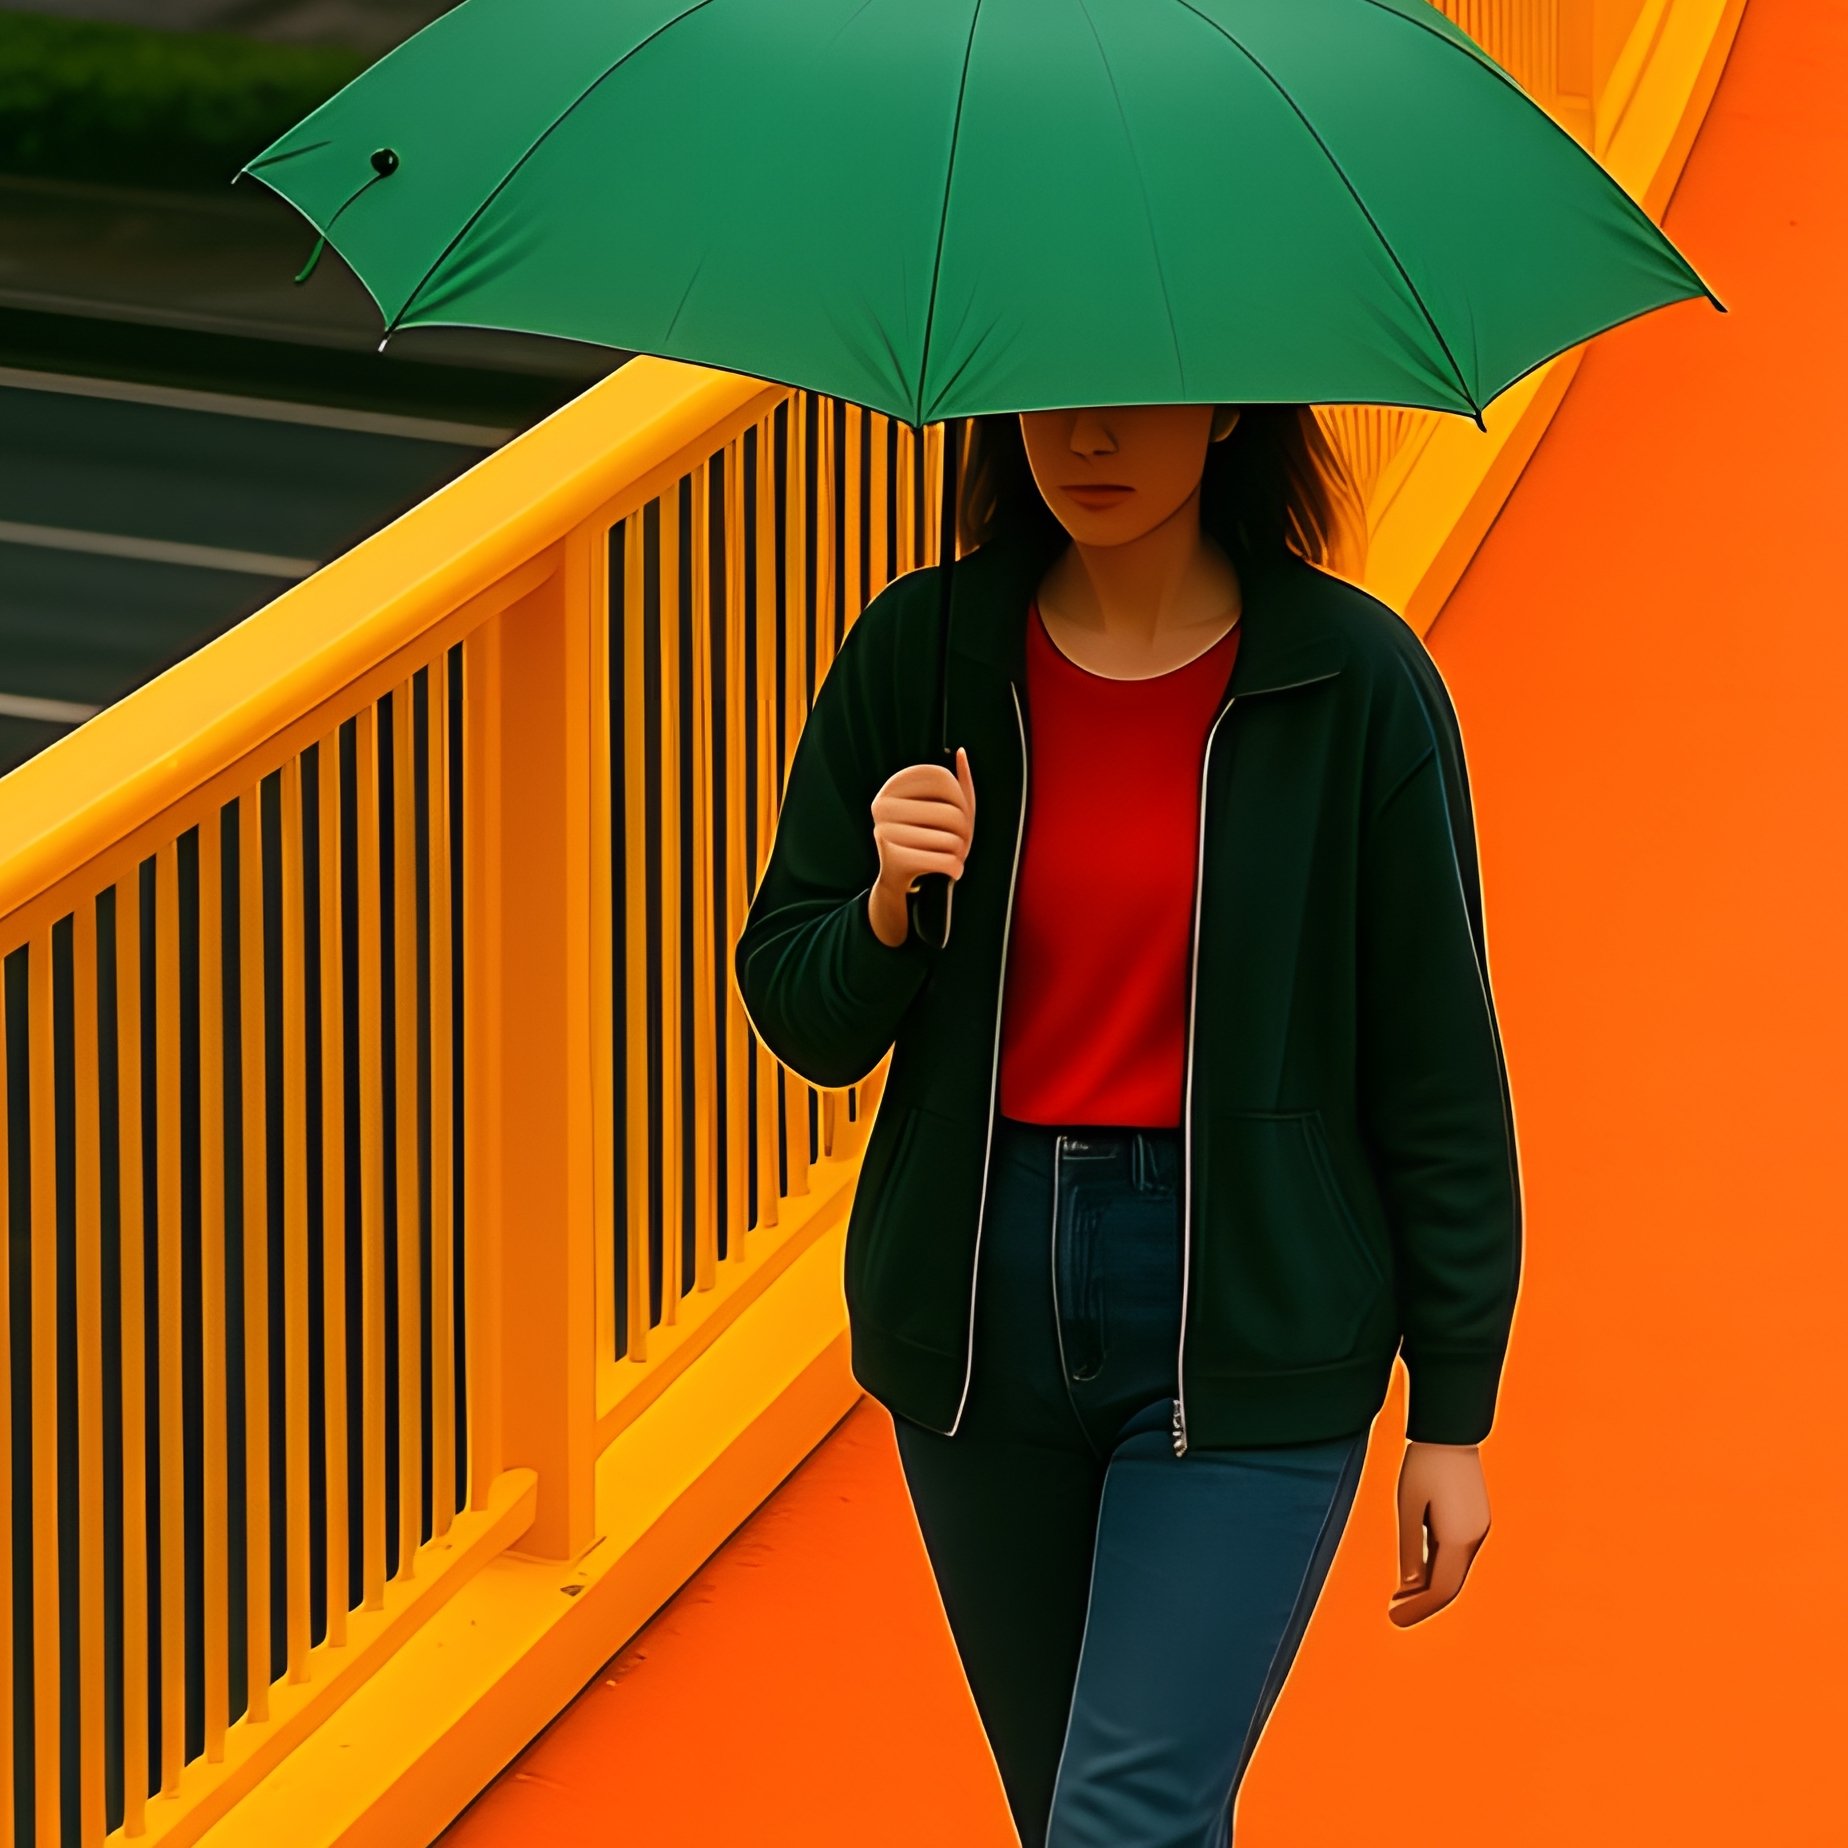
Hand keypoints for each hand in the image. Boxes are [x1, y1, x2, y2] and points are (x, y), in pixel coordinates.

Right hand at [867, 747, 975, 946]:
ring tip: (955, 856)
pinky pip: (941, 860)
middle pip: (951, 812)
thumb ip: (957, 780)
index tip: (961, 814)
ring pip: (951, 839)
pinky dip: (954, 868)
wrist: (900, 878)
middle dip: (965, 830)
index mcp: (893, 785)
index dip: (961, 797)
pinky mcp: (893, 858)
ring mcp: (884, 831)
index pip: (942, 778)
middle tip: (962, 842)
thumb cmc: (927, 837)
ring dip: (961, 851)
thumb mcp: (945, 808)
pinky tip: (953, 870)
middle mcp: (882, 805)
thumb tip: (961, 752)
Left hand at [1389, 1441, 1490, 1625]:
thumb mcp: (1408, 1505)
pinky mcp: (1477, 1518)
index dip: (1418, 1608)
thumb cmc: (1423, 1465)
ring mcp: (1479, 1528)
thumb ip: (1410, 1547)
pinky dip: (1438, 1568)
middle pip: (1451, 1584)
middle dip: (1424, 1602)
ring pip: (1455, 1571)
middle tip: (1395, 1613)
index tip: (1395, 1618)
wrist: (1450, 1432)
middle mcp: (1475, 1538)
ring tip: (1401, 1595)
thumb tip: (1409, 1585)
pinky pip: (1458, 1554)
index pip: (1441, 1589)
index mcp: (1458, 1538)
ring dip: (1430, 1586)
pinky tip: (1418, 1570)